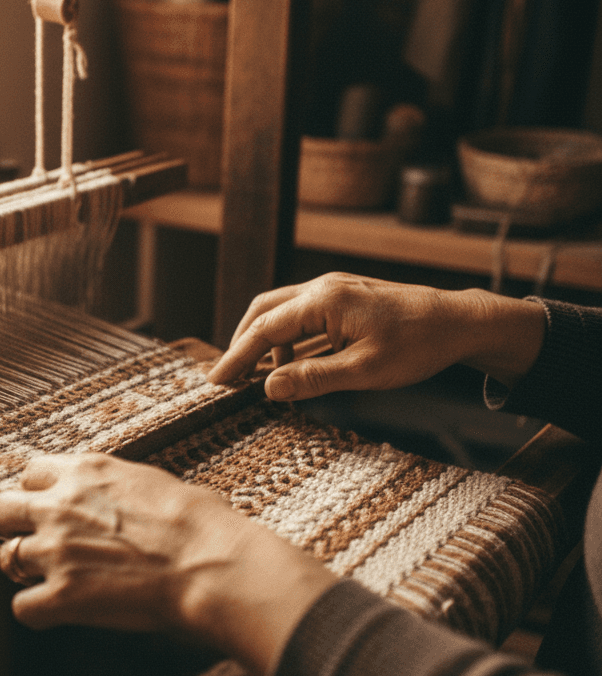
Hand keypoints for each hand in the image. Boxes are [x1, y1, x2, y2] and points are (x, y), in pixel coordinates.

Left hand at [0, 453, 335, 672]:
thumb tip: (114, 497)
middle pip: (1, 509)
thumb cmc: (199, 523)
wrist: (211, 565)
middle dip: (16, 526)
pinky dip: (38, 611)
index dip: (38, 492)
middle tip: (40, 541)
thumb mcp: (150, 482)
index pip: (30, 471)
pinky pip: (22, 607)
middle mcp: (61, 505)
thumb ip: (114, 487)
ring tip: (56, 578)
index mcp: (86, 471)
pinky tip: (61, 611)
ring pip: (7, 557)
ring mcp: (57, 550)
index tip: (50, 505)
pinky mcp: (62, 595)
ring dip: (27, 569)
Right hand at [207, 273, 545, 399]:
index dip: (236, 356)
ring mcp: (333, 290)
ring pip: (281, 311)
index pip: (264, 329)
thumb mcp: (365, 371)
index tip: (216, 381)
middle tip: (228, 377)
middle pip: (263, 312)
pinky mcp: (344, 298)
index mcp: (323, 300)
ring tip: (259, 377)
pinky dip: (287, 339)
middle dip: (242, 344)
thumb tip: (269, 388)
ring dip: (265, 342)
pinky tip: (291, 364)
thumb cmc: (418, 345)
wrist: (459, 322)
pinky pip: (302, 315)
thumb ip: (313, 378)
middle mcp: (322, 287)